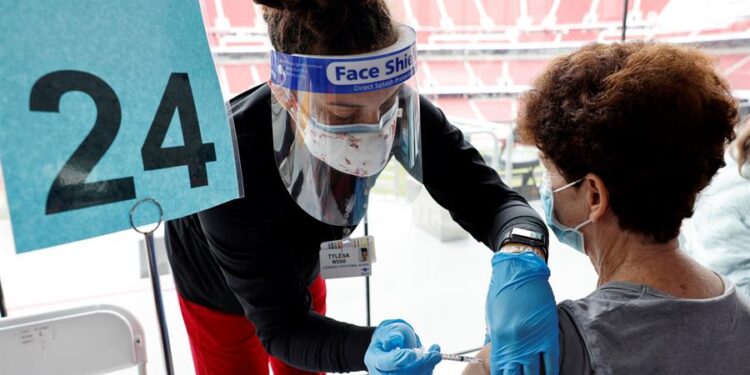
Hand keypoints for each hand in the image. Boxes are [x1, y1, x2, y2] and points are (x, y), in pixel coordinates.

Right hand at [365, 319, 441, 374]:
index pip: (386, 363)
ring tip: (436, 354)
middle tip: (435, 355)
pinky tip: (435, 356)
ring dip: (427, 368)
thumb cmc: (389, 336)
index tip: (412, 354)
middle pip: (401, 374)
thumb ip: (392, 334)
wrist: (391, 346)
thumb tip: (395, 340)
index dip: (399, 359)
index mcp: (375, 359)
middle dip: (420, 366)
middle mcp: (383, 373)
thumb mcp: (387, 330)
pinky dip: (429, 369)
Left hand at [486, 252, 558, 374]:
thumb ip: (494, 338)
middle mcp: (515, 344)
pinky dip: (551, 372)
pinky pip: (551, 362)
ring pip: (535, 373)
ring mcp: (533, 341)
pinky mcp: (548, 334)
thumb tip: (494, 353)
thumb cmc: (503, 291)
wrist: (519, 271)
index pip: (500, 372)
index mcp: (498, 339)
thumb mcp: (492, 317)